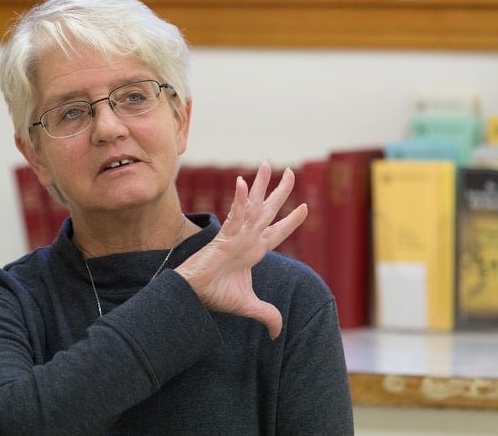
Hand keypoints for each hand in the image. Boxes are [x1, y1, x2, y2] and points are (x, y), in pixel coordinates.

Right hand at [175, 161, 306, 338]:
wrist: (193, 296)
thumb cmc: (215, 296)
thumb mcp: (249, 306)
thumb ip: (266, 315)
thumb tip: (277, 333)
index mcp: (254, 251)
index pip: (278, 232)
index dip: (292, 221)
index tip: (305, 208)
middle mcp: (248, 238)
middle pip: (269, 210)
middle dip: (281, 192)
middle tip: (290, 172)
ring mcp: (237, 235)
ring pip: (253, 205)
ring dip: (261, 185)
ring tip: (269, 164)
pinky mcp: (224, 237)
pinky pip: (235, 215)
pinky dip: (240, 199)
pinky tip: (244, 183)